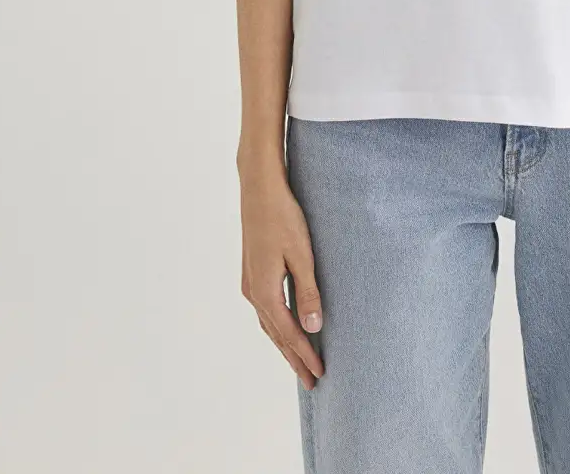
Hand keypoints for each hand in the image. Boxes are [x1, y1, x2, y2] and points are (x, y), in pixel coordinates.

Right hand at [239, 167, 325, 391]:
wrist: (259, 188)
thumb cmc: (283, 217)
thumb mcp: (302, 254)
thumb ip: (308, 291)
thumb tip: (314, 327)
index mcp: (265, 292)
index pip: (289, 334)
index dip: (305, 355)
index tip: (320, 374)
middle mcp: (253, 292)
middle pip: (276, 335)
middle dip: (294, 358)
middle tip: (312, 381)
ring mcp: (249, 282)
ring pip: (269, 324)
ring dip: (285, 344)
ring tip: (300, 361)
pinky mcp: (252, 272)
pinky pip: (266, 310)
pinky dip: (277, 326)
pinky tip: (286, 326)